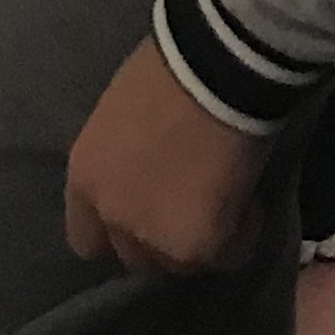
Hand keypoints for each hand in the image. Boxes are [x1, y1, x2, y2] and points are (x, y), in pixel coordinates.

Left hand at [62, 39, 270, 276]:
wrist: (214, 68)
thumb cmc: (167, 71)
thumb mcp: (119, 120)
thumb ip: (122, 162)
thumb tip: (145, 176)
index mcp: (84, 180)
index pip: (87, 239)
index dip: (119, 232)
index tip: (146, 215)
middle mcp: (111, 216)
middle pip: (135, 258)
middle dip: (161, 241)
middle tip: (190, 209)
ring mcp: (154, 237)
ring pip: (181, 265)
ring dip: (201, 242)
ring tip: (223, 204)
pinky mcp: (200, 246)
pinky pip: (228, 256)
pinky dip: (242, 234)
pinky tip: (249, 200)